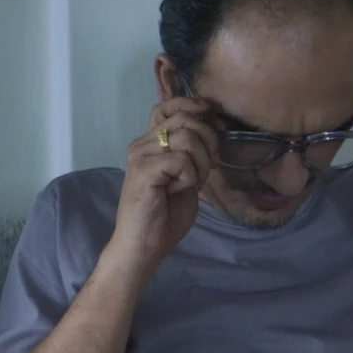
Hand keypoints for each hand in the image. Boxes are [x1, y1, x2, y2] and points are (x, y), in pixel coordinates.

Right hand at [106, 96, 220, 276]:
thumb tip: (212, 127)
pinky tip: (178, 191)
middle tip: (211, 167)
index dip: (192, 105)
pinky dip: (191, 177)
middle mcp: (141, 144)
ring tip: (192, 183)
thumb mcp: (185, 177)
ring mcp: (140, 156)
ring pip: (187, 138)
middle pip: (185, 119)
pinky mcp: (143, 170)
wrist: (142, 247)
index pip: (167, 107)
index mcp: (149, 144)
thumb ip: (192, 153)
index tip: (211, 115)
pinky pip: (183, 160)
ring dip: (202, 162)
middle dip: (209, 140)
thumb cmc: (163, 217)